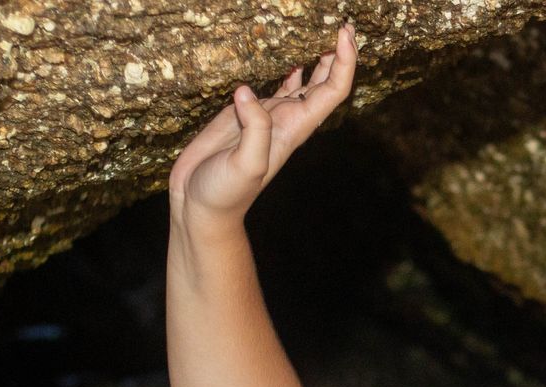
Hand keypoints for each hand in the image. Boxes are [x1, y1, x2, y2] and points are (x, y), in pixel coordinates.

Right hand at [168, 22, 357, 228]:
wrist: (202, 205)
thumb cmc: (225, 193)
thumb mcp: (245, 165)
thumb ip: (254, 129)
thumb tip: (248, 92)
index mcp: (295, 128)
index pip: (332, 90)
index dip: (343, 62)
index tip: (343, 33)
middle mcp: (288, 119)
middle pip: (325, 80)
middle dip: (337, 52)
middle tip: (342, 22)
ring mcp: (268, 115)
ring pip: (303, 79)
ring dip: (315, 56)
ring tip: (321, 28)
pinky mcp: (245, 113)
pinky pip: (273, 84)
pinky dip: (283, 65)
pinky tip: (287, 50)